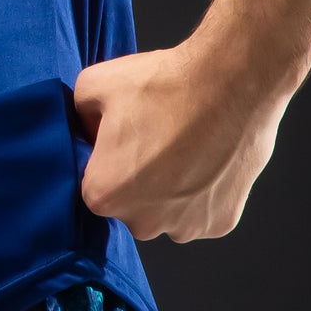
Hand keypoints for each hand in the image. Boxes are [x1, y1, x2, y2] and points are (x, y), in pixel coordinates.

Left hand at [73, 38, 286, 242]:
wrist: (231, 82)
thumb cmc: (164, 84)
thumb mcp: (93, 83)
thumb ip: (78, 115)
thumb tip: (88, 130)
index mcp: (103, 195)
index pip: (95, 183)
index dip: (107, 156)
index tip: (124, 135)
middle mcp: (142, 223)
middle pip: (131, 203)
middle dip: (138, 177)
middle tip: (156, 138)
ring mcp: (185, 227)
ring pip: (167, 211)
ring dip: (171, 188)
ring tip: (185, 145)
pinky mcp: (220, 223)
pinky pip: (201, 211)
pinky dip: (203, 190)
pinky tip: (207, 156)